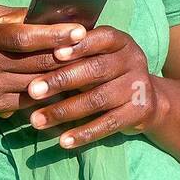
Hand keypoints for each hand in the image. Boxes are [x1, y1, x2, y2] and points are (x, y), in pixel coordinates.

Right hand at [0, 5, 88, 121]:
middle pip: (38, 61)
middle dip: (68, 54)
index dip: (55, 34)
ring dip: (66, 74)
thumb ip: (16, 17)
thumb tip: (52, 13)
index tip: (80, 30)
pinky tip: (69, 84)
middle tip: (92, 47)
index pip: (25, 37)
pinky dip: (53, 92)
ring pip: (40, 83)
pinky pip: (35, 100)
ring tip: (87, 64)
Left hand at [24, 26, 160, 148]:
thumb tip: (32, 54)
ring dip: (64, 111)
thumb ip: (73, 52)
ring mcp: (139, 87)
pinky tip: (63, 141)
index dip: (80, 46)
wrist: (147, 100)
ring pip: (98, 99)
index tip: (54, 53)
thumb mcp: (97, 56)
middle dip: (61, 80)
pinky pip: (108, 124)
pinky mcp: (140, 112)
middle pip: (96, 69)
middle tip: (32, 91)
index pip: (102, 38)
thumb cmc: (107, 73)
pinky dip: (84, 133)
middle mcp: (133, 60)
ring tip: (36, 120)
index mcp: (121, 41)